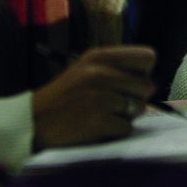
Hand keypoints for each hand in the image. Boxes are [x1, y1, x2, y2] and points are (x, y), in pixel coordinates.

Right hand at [31, 45, 156, 149]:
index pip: (148, 57)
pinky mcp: (99, 121)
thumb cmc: (64, 95)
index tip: (130, 81)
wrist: (33, 122)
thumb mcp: (85, 68)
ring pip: (140, 107)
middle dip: (136, 97)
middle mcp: (101, 73)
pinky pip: (127, 127)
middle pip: (147, 86)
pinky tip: (99, 127)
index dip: (143, 72)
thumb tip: (152, 82)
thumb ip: (117, 68)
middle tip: (115, 103)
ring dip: (126, 115)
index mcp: (99, 56)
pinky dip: (116, 131)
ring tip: (104, 114)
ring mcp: (100, 97)